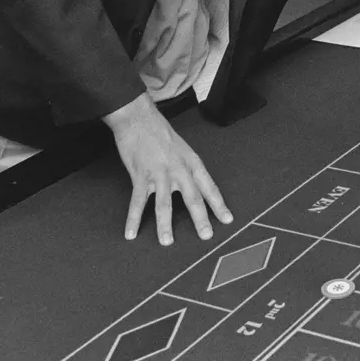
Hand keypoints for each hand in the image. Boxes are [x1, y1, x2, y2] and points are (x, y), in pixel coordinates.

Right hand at [104, 93, 232, 245]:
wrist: (139, 118)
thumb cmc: (160, 133)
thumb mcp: (182, 149)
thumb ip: (186, 169)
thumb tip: (192, 187)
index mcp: (192, 162)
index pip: (209, 187)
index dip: (219, 204)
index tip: (227, 220)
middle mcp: (179, 169)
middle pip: (193, 198)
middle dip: (201, 219)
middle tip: (206, 236)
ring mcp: (160, 173)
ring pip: (165, 204)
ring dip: (165, 225)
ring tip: (167, 242)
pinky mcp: (141, 175)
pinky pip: (138, 202)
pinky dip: (134, 219)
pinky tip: (131, 233)